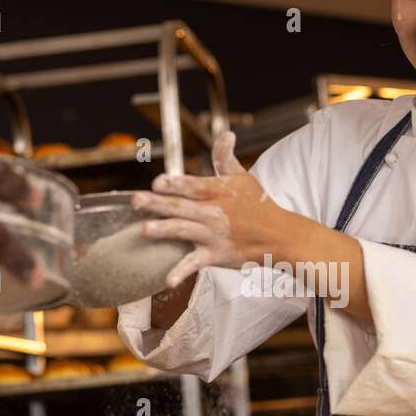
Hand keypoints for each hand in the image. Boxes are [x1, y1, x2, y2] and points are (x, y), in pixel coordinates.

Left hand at [130, 131, 289, 287]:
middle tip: (136, 200)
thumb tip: (225, 134)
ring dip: (165, 230)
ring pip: (185, 230)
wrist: (279, 236)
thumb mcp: (243, 177)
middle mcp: (214, 212)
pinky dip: (182, 272)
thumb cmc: (259, 205)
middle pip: (182, 206)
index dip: (175, 183)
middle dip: (158, 203)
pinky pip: (195, 263)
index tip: (157, 182)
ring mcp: (214, 235)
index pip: (193, 185)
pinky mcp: (215, 255)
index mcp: (218, 191)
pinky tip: (168, 281)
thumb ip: (225, 158)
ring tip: (144, 230)